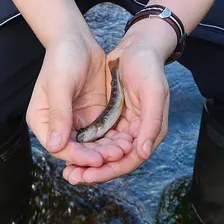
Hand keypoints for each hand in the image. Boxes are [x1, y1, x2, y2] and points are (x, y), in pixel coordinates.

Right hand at [27, 35, 132, 167]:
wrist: (77, 39)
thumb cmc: (62, 58)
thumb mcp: (60, 85)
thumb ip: (59, 115)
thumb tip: (54, 146)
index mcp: (42, 120)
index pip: (59, 147)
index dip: (78, 156)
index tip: (97, 159)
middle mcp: (58, 125)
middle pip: (76, 149)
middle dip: (96, 155)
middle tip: (117, 155)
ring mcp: (76, 121)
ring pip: (91, 144)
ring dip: (107, 149)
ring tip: (125, 149)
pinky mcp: (91, 115)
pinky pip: (102, 133)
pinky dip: (113, 138)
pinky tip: (127, 139)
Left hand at [63, 20, 171, 184]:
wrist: (138, 45)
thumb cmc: (148, 66)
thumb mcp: (154, 91)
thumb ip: (152, 122)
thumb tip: (141, 153)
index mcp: (151, 131)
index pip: (129, 160)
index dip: (109, 171)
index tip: (88, 176)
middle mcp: (137, 133)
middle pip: (114, 161)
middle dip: (94, 170)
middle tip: (72, 177)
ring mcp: (123, 125)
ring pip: (103, 150)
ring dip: (87, 161)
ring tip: (68, 170)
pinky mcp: (111, 116)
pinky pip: (97, 136)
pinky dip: (85, 145)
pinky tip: (69, 148)